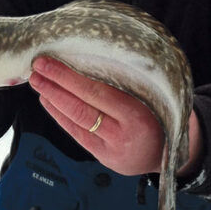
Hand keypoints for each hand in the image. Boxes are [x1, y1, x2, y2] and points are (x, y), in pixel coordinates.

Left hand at [29, 57, 202, 176]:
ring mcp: (112, 149)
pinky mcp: (103, 157)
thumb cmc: (163, 112)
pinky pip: (77, 133)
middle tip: (37, 66)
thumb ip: (131, 80)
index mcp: (140, 115)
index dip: (69, 77)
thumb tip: (92, 52)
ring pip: (76, 120)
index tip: (50, 61)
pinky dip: (60, 115)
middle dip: (55, 85)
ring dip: (53, 98)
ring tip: (38, 81)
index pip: (97, 92)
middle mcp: (124, 134)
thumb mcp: (156, 94)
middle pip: (82, 106)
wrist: (173, 153)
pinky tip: (47, 100)